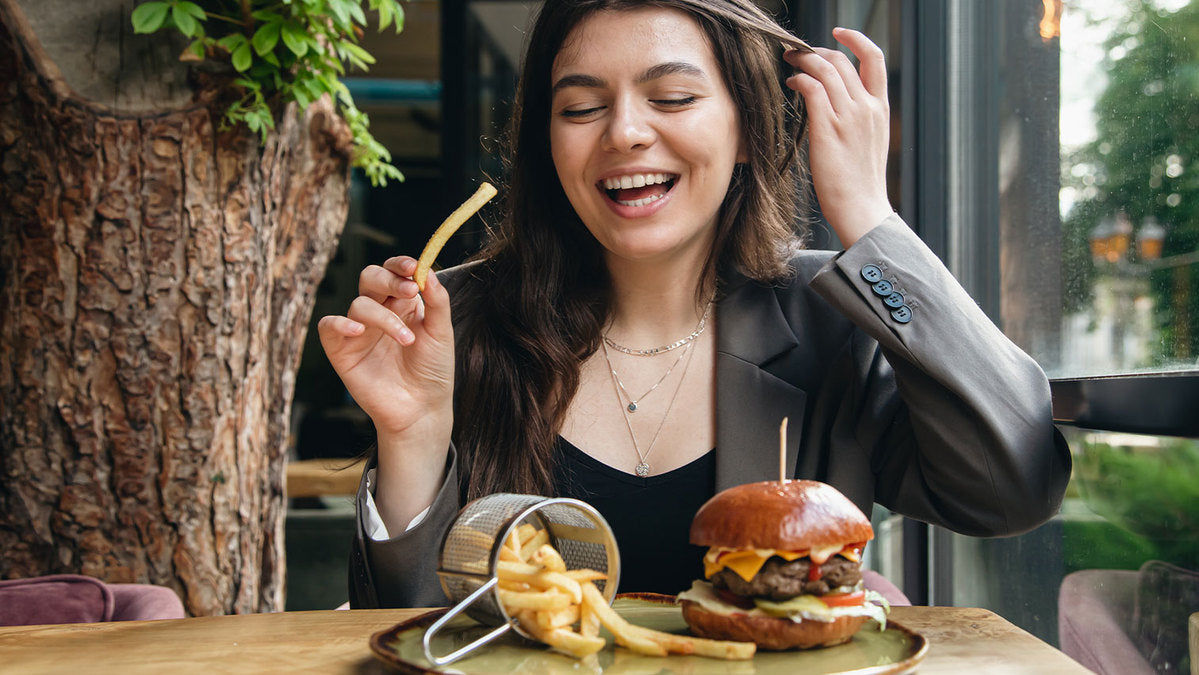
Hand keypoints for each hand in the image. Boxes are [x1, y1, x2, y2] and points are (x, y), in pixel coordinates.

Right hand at [317, 256, 454, 442]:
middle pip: (370, 278)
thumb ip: (437, 300)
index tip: (412, 268)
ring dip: (384, 317)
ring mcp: (359, 331)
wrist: (422, 409)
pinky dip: (340, 324)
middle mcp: (379, 313)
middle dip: (388, 280)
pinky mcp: (342, 351)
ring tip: (407, 339)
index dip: (399, 265)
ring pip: (359, 304)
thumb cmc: (433, 371)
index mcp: (402, 304)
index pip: (394, 272)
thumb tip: (427, 269)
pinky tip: (359, 332)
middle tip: (408, 293)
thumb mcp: (441, 332)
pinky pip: (329, 326)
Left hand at [785, 27, 892, 247]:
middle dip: (817, 50)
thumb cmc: (860, 183)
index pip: (875, 59)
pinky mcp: (828, 129)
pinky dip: (799, 80)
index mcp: (880, 109)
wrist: (862, 208)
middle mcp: (867, 107)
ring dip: (803, 60)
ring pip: (825, 70)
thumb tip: (836, 105)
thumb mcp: (868, 143)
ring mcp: (849, 117)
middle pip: (842, 61)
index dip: (856, 39)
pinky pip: (813, 90)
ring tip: (789, 62)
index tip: (839, 32)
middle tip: (798, 52)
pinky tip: (791, 84)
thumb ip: (858, 119)